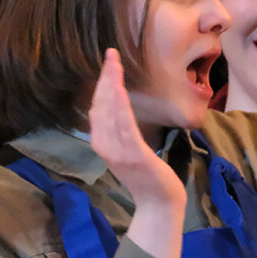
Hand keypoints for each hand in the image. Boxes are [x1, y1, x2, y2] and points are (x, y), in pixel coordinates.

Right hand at [91, 50, 185, 257]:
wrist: (158, 203)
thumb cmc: (148, 177)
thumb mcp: (129, 151)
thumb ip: (120, 133)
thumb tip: (119, 111)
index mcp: (103, 144)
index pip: (97, 109)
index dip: (101, 85)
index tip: (108, 63)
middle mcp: (105, 146)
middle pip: (100, 106)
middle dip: (105, 79)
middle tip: (110, 54)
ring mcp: (118, 152)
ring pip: (110, 112)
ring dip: (111, 86)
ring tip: (113, 64)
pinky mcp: (134, 155)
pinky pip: (124, 127)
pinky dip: (120, 107)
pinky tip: (120, 90)